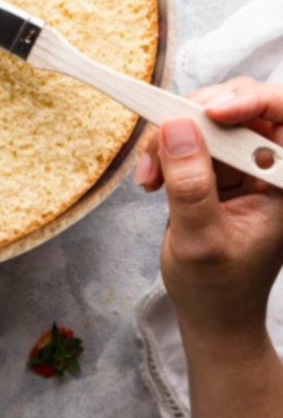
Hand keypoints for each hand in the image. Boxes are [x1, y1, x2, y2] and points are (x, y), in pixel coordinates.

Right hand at [134, 78, 282, 348]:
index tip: (211, 113)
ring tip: (149, 174)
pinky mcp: (215, 168)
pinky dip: (162, 150)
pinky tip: (150, 179)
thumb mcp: (202, 242)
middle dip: (196, 117)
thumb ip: (192, 186)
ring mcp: (241, 165)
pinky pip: (186, 137)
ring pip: (206, 117)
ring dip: (171, 136)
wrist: (210, 315)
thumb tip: (177, 128)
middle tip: (164, 140)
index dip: (251, 101)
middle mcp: (267, 165)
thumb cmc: (217, 290)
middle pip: (240, 106)